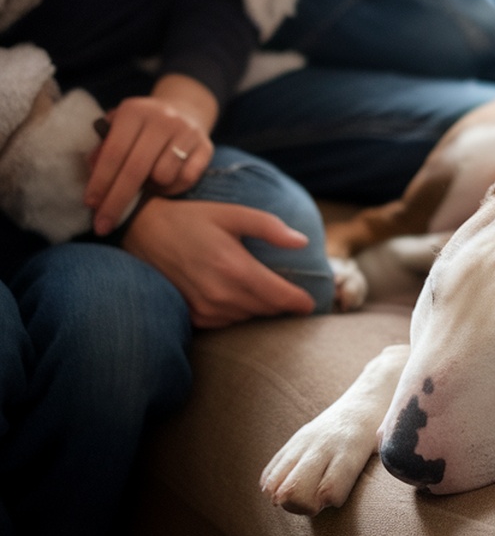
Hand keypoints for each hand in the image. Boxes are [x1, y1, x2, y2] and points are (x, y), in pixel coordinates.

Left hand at [85, 76, 216, 234]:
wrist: (184, 112)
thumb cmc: (141, 129)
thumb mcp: (118, 129)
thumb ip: (102, 149)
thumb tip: (92, 171)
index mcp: (134, 111)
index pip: (113, 152)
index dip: (100, 182)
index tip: (91, 206)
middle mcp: (162, 118)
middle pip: (136, 169)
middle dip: (117, 201)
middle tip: (104, 225)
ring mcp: (187, 131)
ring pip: (163, 177)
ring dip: (152, 188)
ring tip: (148, 180)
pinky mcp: (206, 146)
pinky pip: (185, 180)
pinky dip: (173, 186)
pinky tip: (168, 178)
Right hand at [123, 198, 315, 327]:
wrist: (143, 233)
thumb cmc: (191, 219)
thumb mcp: (231, 213)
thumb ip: (269, 227)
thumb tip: (302, 242)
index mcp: (235, 267)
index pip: (280, 296)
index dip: (300, 302)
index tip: (310, 303)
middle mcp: (222, 294)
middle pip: (267, 309)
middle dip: (282, 304)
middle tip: (290, 296)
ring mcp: (206, 309)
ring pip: (248, 317)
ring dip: (259, 307)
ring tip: (262, 293)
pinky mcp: (194, 317)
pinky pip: (228, 322)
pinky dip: (236, 311)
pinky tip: (234, 295)